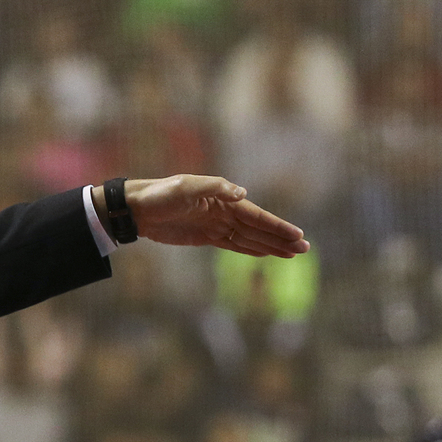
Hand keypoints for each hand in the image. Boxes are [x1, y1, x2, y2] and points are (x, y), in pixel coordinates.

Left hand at [108, 175, 309, 257]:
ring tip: (292, 254)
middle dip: (281, 239)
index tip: (297, 236)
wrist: (137, 208)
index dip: (277, 227)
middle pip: (258, 228)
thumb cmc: (160, 193)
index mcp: (224, 198)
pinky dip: (250, 250)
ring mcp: (216, 225)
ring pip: (249, 238)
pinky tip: (264, 254)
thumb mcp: (185, 186)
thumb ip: (215, 188)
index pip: (257, 215)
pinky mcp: (205, 237)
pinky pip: (233, 245)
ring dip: (270, 246)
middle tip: (305, 249)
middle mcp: (224, 211)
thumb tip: (243, 193)